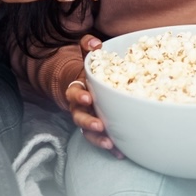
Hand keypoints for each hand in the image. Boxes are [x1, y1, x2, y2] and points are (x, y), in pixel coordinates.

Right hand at [66, 34, 123, 157]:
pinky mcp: (97, 130)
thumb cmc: (88, 72)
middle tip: (99, 125)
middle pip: (79, 117)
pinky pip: (101, 140)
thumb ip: (88, 47)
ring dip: (98, 139)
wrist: (80, 87)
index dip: (79, 96)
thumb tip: (96, 43)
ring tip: (110, 144)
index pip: (74, 92)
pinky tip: (121, 153)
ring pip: (88, 132)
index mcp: (77, 89)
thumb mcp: (86, 58)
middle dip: (88, 122)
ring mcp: (87, 120)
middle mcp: (79, 107)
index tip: (88, 97)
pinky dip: (110, 147)